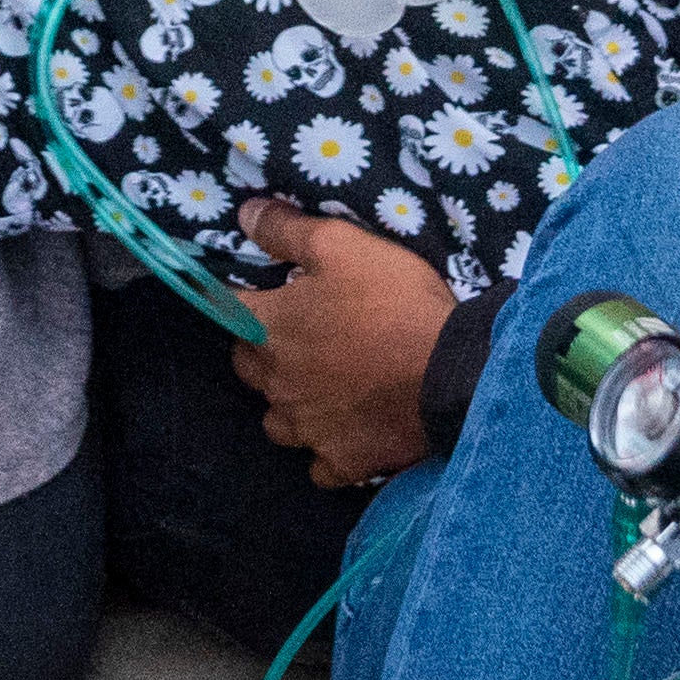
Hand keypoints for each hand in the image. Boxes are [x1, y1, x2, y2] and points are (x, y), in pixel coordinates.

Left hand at [233, 203, 460, 489]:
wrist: (448, 372)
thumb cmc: (392, 301)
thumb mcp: (342, 244)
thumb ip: (288, 230)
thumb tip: (244, 214)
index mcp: (271, 329)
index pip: (231, 311)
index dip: (246, 299)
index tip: (268, 293)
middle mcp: (278, 384)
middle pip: (249, 370)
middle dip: (264, 353)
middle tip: (300, 337)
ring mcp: (308, 429)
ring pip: (278, 422)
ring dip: (291, 406)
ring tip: (321, 390)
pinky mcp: (341, 462)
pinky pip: (319, 464)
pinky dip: (327, 451)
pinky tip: (347, 434)